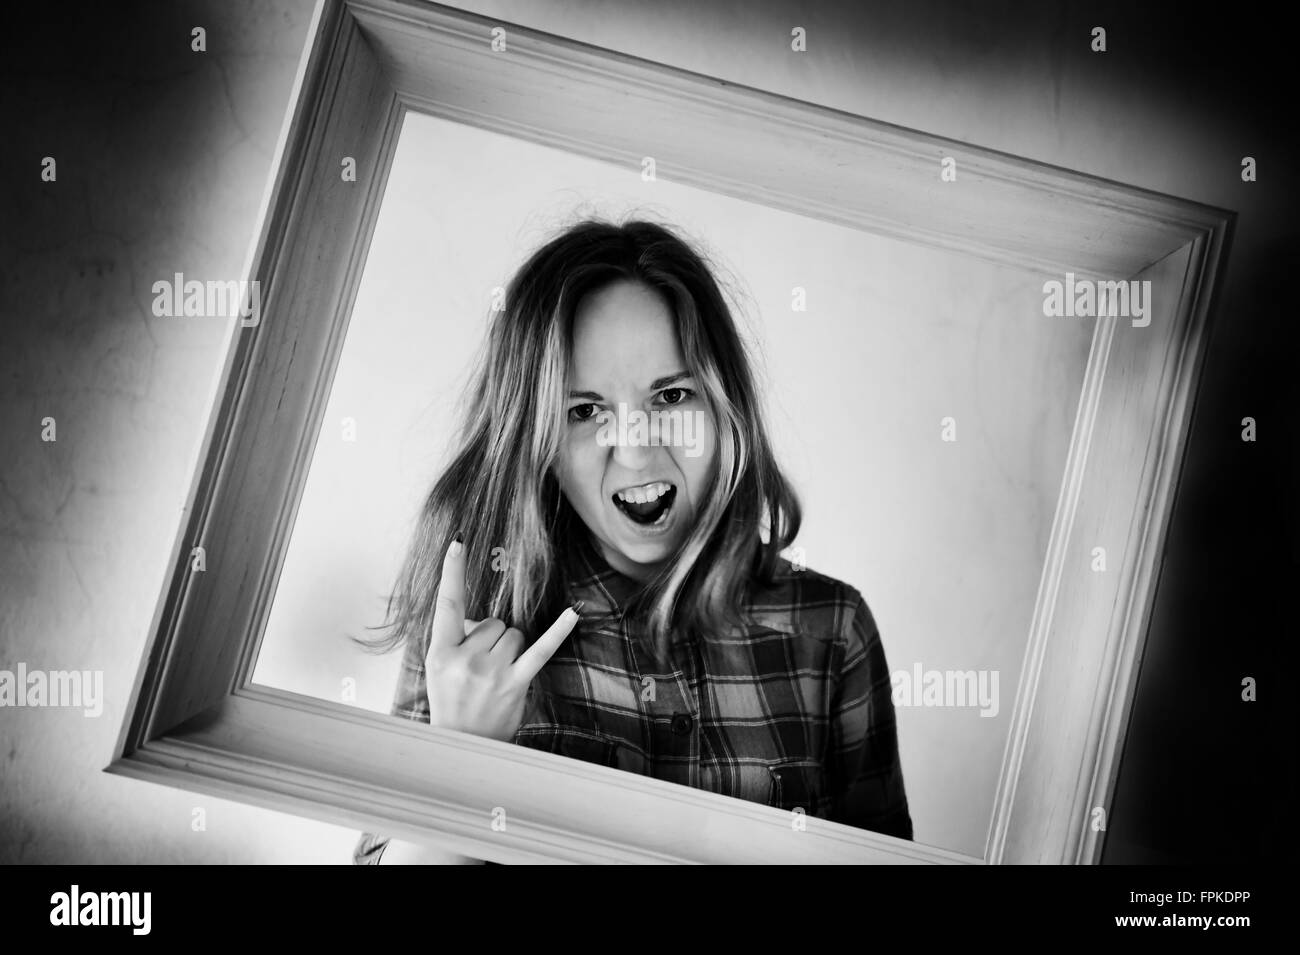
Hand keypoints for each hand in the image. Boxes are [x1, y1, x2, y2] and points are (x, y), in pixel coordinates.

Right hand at [423, 535, 579, 741]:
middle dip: (491, 639)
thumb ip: (458, 638)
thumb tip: (484, 621)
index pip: (447, 603)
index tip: (459, 542)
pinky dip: (557, 631)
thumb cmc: (451, 701)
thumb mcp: (439, 668)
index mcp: (441, 651)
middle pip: (494, 622)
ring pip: (513, 634)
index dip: (452, 571)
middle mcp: (465, 659)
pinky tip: (573, 614)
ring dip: (510, 650)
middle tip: (480, 670)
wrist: (462, 744)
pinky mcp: (516, 683)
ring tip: (495, 677)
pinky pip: (540, 649)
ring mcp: (491, 672)